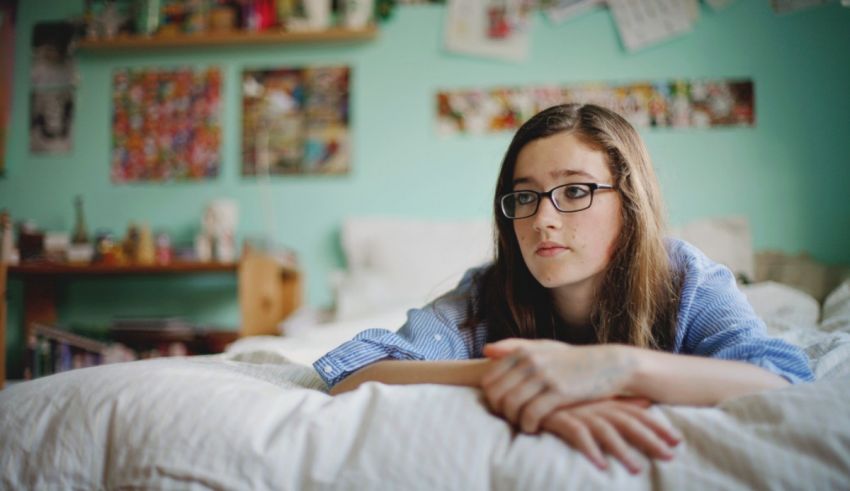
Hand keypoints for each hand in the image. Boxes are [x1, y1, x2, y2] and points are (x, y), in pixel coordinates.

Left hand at [481, 338, 635, 432]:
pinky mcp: (559, 391)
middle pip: (495, 395)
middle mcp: (530, 361)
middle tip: (513, 419)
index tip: (504, 408)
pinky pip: (531, 414)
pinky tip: (534, 428)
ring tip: (524, 425)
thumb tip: (486, 349)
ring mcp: (544, 376)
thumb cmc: (573, 360)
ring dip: (514, 421)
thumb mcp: (545, 348)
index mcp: (523, 352)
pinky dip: (528, 426)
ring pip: (510, 405)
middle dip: (500, 412)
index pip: (488, 380)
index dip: (492, 399)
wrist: (610, 366)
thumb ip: (515, 347)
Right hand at [541, 398, 680, 473]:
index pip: (636, 413)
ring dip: (623, 450)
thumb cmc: (561, 394)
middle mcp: (594, 405)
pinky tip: (600, 465)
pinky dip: (590, 449)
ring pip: (606, 431)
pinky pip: (577, 435)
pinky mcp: (558, 418)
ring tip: (636, 469)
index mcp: (604, 400)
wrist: (525, 384)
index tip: (677, 440)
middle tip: (669, 457)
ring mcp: (577, 411)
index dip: (657, 426)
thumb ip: (617, 401)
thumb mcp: (593, 397)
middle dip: (650, 439)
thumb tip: (646, 401)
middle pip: (628, 422)